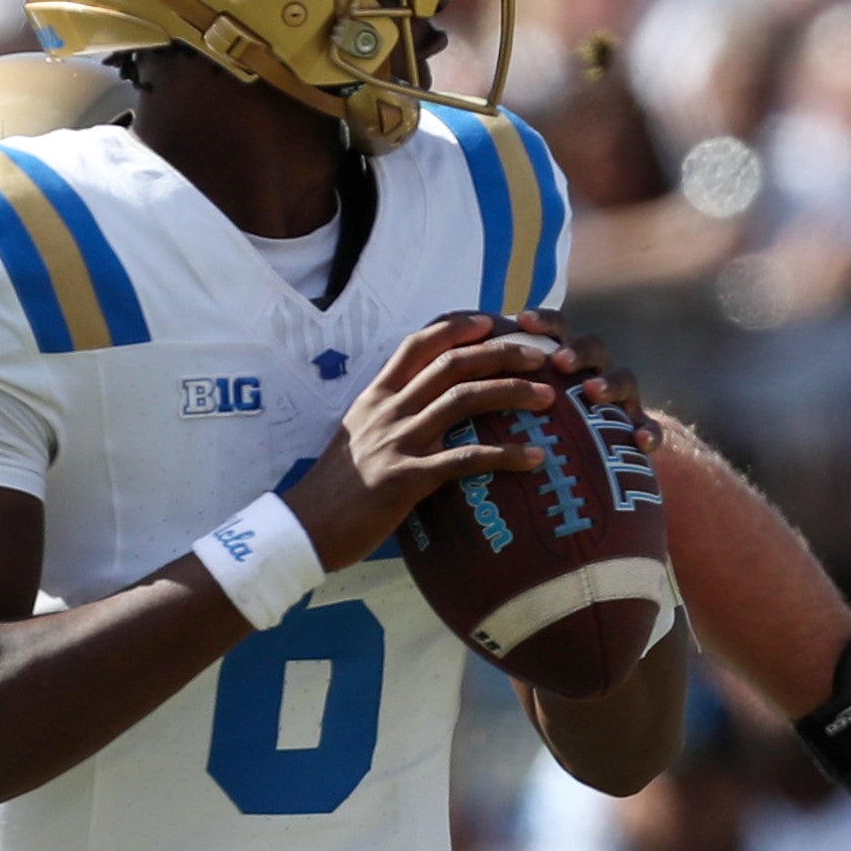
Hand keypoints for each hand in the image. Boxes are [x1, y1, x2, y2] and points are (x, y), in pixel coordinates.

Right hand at [286, 313, 582, 564]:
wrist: (302, 529)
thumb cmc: (331, 491)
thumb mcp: (353, 439)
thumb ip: (386, 420)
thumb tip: (421, 413)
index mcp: (374, 398)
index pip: (418, 345)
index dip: (458, 328)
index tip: (491, 322)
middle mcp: (387, 411)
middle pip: (453, 364)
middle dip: (502, 353)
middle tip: (540, 356)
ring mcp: (396, 442)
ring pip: (464, 400)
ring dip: (513, 392)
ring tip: (548, 397)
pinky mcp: (407, 479)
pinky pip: (466, 460)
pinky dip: (505, 456)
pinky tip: (534, 458)